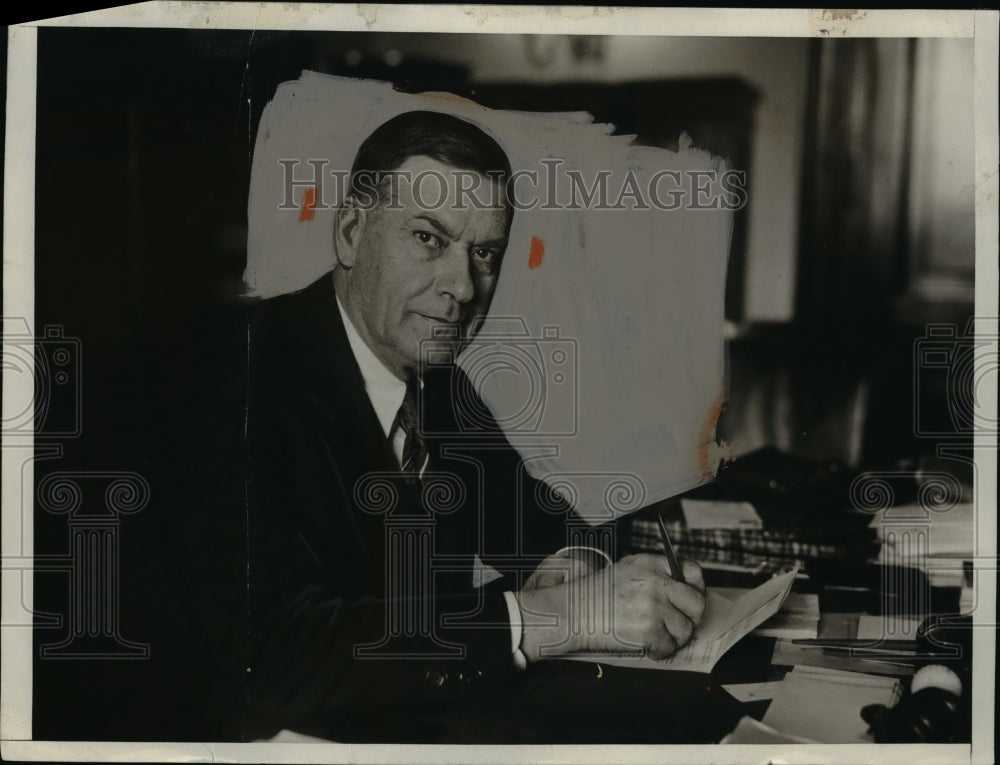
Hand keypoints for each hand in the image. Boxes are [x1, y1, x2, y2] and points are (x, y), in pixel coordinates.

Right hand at [515, 553, 704, 662]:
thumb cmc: (597, 594)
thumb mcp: (626, 570)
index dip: (696, 587)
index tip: (690, 598)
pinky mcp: (648, 631)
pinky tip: (647, 646)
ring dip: (675, 637)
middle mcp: (655, 582)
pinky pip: (670, 647)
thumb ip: (654, 574)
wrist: (572, 613)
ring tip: (658, 636)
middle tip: (678, 624)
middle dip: (691, 617)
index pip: (693, 571)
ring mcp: (653, 606)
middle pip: (697, 602)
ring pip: (686, 628)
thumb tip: (684, 588)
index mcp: (650, 564)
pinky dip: (661, 651)